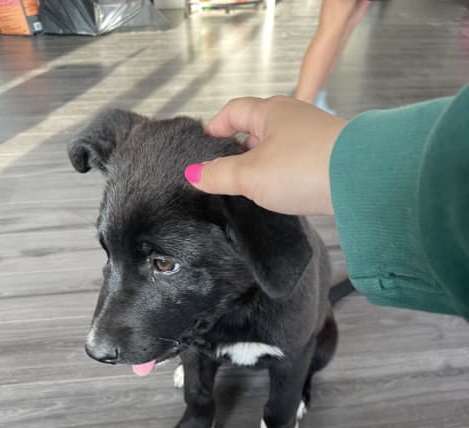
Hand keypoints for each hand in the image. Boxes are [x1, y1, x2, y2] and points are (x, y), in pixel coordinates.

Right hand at [185, 96, 346, 215]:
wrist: (359, 179)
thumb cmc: (305, 167)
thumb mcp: (250, 175)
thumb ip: (219, 174)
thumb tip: (194, 173)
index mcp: (270, 111)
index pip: (233, 111)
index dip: (215, 126)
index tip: (204, 142)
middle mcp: (293, 117)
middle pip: (257, 127)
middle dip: (239, 148)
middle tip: (225, 171)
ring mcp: (313, 135)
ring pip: (278, 146)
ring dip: (262, 163)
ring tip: (252, 186)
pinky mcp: (329, 155)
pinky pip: (297, 160)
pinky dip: (284, 172)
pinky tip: (283, 191)